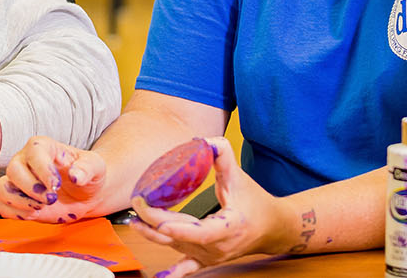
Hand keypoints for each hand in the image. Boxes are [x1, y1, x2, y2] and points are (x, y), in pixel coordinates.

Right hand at [0, 136, 108, 222]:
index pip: (34, 152)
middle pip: (13, 170)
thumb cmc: (87, 174)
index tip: (56, 185)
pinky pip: (2, 207)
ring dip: (21, 202)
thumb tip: (76, 175)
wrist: (85, 194)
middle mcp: (25, 161)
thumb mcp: (95, 167)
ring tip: (41, 207)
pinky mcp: (16, 201)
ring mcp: (18, 182)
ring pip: (2, 188)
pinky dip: (16, 213)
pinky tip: (35, 213)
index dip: (43, 170)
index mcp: (43, 147)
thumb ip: (87, 168)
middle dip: (32, 189)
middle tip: (51, 198)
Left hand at [129, 138, 293, 277]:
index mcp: (228, 228)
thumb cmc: (256, 203)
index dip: (179, 229)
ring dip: (153, 234)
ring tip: (134, 219)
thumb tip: (204, 142)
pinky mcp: (206, 259)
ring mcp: (210, 256)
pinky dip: (172, 273)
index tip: (159, 222)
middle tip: (137, 202)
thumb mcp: (240, 177)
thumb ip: (223, 156)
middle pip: (180, 237)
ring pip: (176, 247)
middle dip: (154, 221)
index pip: (200, 233)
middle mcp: (217, 247)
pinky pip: (186, 268)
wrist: (271, 228)